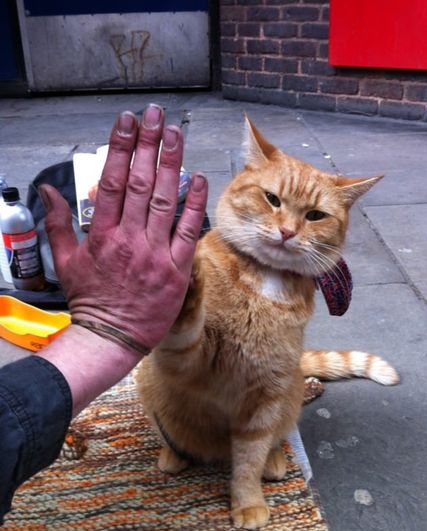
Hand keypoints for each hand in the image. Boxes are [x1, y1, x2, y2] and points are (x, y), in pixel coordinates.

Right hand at [39, 104, 207, 351]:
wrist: (111, 337)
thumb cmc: (91, 300)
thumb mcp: (66, 261)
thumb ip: (58, 223)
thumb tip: (48, 191)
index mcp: (102, 235)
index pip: (112, 182)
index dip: (120, 148)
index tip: (127, 123)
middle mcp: (129, 239)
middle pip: (139, 183)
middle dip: (148, 145)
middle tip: (156, 117)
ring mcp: (155, 254)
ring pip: (163, 200)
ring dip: (171, 164)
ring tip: (176, 135)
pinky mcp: (176, 269)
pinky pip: (186, 231)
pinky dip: (193, 204)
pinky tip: (198, 178)